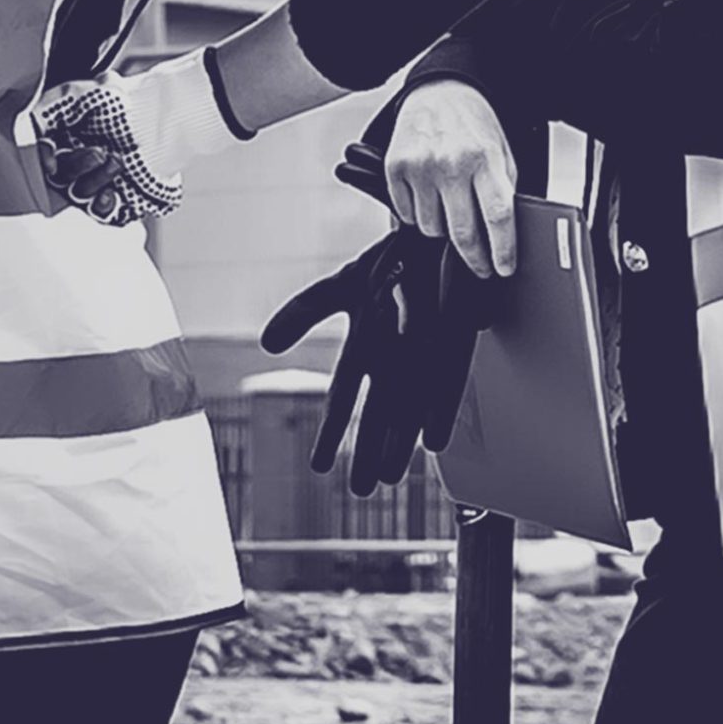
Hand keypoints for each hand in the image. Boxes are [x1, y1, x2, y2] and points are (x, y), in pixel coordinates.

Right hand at [35, 56, 243, 228]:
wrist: (163, 116)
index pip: (41, 158)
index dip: (42, 160)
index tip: (50, 157)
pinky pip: (102, 214)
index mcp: (61, 140)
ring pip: (80, 195)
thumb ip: (46, 109)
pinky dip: (104, 207)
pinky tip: (112, 195)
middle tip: (99, 152)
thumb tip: (26, 127)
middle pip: (60, 178)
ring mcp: (95, 183)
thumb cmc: (121, 101)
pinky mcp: (116, 200)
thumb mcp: (79, 93)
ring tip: (117, 162)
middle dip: (77, 167)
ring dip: (94, 182)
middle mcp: (75, 164)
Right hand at [260, 225, 493, 493]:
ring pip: (409, 405)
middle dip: (369, 450)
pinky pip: (446, 381)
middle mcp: (396, 357)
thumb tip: (266, 345)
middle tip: (362, 489)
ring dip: (400, 441)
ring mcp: (426, 351)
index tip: (318, 467)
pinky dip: (438, 410)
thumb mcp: (341, 286)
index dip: (333, 431)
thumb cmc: (391, 260)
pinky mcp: (457, 338)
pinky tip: (435, 439)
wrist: (435, 234)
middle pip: (379, 412)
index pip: (344, 396)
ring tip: (391, 474)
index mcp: (367, 347)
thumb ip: (305, 312)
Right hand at [383, 80, 518, 279]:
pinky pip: (407, 216)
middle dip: (475, 257)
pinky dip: (418, 216)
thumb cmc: (473, 126)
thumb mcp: (501, 152)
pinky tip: (428, 197)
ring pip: (432, 230)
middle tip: (481, 265)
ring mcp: (420, 166)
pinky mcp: (395, 168)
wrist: (439, 91)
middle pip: (462, 232)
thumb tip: (505, 236)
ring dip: (443, 230)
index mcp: (485, 158)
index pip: (497, 215)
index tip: (503, 268)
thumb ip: (503, 190)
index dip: (502, 249)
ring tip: (450, 208)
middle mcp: (451, 163)